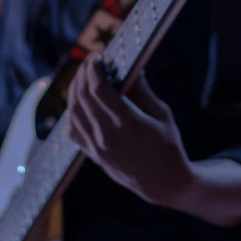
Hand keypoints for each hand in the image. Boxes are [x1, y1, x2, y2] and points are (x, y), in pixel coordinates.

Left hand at [66, 54, 192, 205]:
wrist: (164, 183)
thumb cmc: (169, 146)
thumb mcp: (163, 115)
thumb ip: (143, 91)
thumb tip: (130, 69)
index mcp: (128, 123)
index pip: (98, 89)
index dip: (93, 69)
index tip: (96, 57)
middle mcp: (107, 135)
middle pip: (82, 97)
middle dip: (82, 74)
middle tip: (89, 62)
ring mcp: (97, 147)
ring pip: (73, 112)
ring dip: (74, 90)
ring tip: (82, 77)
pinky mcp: (93, 155)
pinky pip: (72, 130)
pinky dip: (71, 112)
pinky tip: (79, 102)